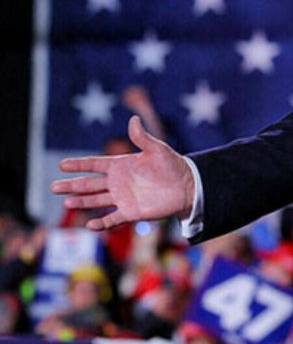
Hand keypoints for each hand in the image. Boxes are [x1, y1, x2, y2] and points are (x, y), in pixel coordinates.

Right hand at [51, 116, 194, 230]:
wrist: (188, 186)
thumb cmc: (173, 165)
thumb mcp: (157, 149)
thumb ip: (142, 137)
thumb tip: (133, 119)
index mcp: (121, 165)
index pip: (95, 165)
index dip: (79, 165)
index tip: (62, 165)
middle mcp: (118, 182)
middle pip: (90, 184)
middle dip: (72, 185)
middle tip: (54, 187)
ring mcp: (123, 198)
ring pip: (96, 201)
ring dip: (82, 202)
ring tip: (67, 203)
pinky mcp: (131, 213)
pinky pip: (113, 219)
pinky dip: (102, 223)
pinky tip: (90, 225)